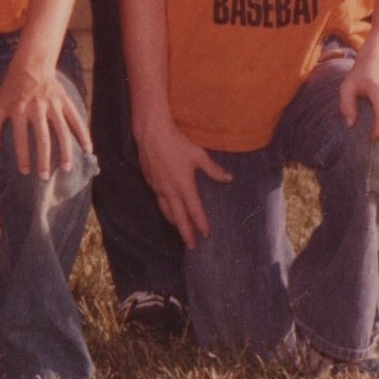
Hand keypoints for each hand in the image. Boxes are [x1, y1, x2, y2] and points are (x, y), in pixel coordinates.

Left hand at [0, 58, 91, 179]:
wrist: (30, 65)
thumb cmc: (10, 91)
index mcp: (18, 110)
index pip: (20, 137)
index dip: (22, 156)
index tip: (25, 172)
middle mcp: (36, 107)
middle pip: (42, 137)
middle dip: (44, 159)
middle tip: (44, 177)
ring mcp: (52, 103)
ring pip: (62, 131)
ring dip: (65, 151)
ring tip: (66, 168)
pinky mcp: (64, 100)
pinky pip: (76, 119)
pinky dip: (83, 134)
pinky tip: (87, 149)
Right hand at [135, 116, 229, 246]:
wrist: (151, 133)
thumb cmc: (177, 142)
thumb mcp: (199, 155)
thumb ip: (214, 170)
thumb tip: (229, 179)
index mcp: (184, 186)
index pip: (194, 211)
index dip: (201, 224)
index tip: (207, 235)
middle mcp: (169, 191)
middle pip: (178, 218)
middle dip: (185, 233)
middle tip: (191, 246)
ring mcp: (157, 187)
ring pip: (166, 211)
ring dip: (174, 222)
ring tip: (180, 229)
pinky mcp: (149, 181)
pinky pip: (158, 199)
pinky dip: (165, 208)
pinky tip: (167, 206)